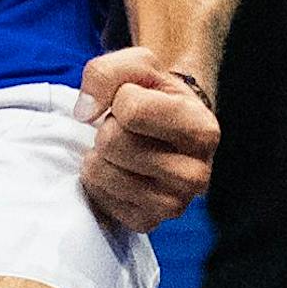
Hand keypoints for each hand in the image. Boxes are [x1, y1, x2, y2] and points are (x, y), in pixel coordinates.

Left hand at [73, 46, 219, 233]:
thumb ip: (105, 73)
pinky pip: (100, 199)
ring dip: (99, 153)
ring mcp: (174, 205)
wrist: (166, 128)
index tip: (133, 100)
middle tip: (124, 128)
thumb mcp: (137, 65)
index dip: (120, 97)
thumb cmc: (152, 93)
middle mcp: (196, 175)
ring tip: (120, 148)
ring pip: (103, 172)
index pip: (130, 109)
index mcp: (202, 130)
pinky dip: (98, 180)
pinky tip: (118, 170)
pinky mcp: (148, 222)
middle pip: (113, 142)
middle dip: (107, 127)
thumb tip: (84, 112)